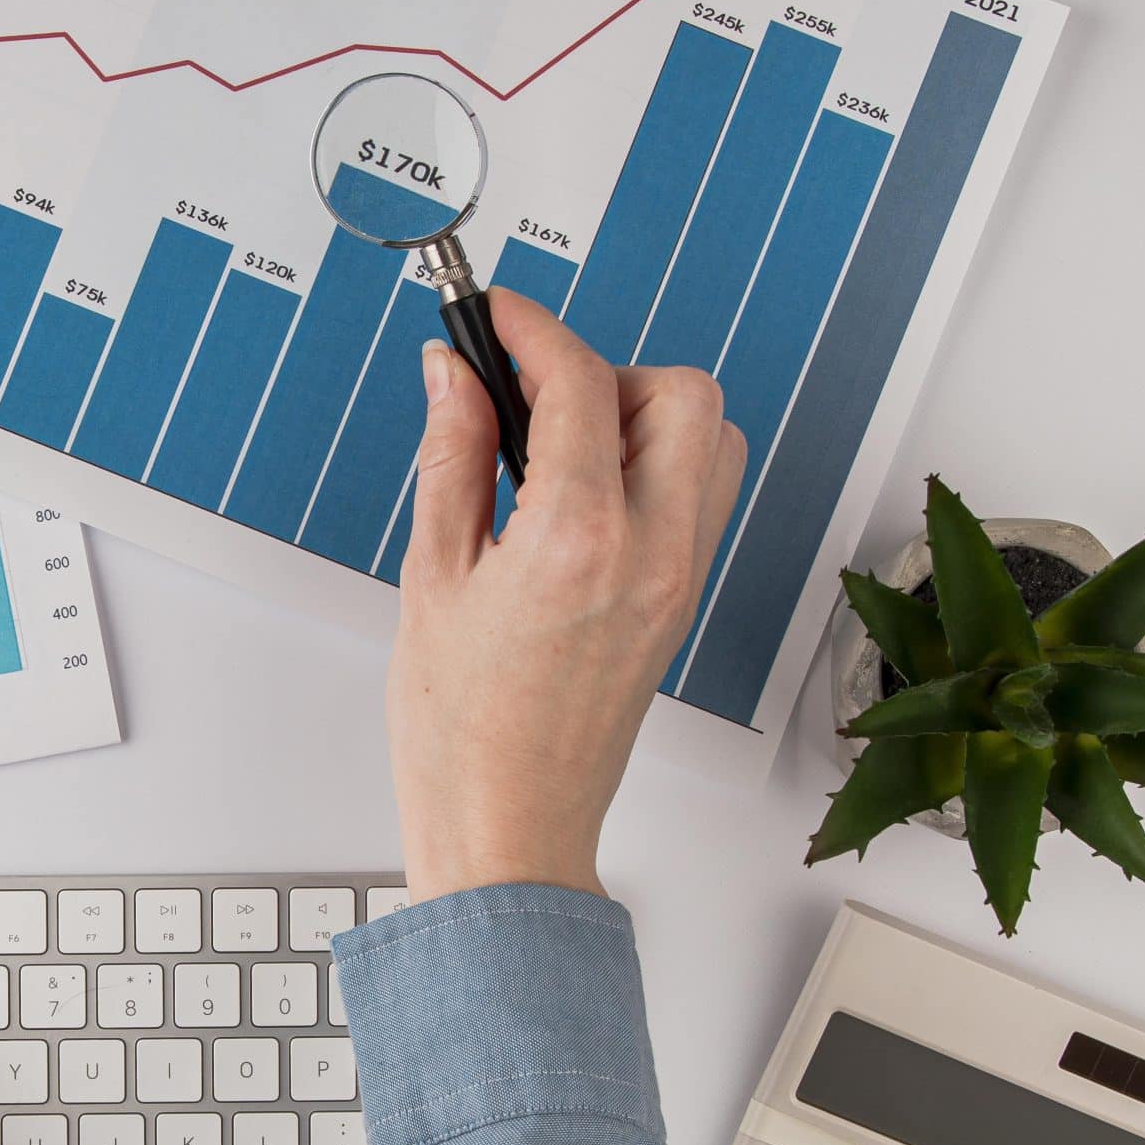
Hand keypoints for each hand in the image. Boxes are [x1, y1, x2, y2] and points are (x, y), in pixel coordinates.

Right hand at [389, 290, 745, 900]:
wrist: (508, 828)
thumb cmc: (461, 733)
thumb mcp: (433, 577)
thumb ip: (451, 458)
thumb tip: (454, 375)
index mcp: (580, 540)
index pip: (581, 383)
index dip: (532, 329)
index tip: (495, 316)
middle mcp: (652, 552)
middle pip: (681, 393)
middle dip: (605, 370)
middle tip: (531, 398)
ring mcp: (681, 578)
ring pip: (711, 439)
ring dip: (643, 415)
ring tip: (559, 452)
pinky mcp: (684, 602)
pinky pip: (700, 496)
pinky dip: (655, 467)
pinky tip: (582, 498)